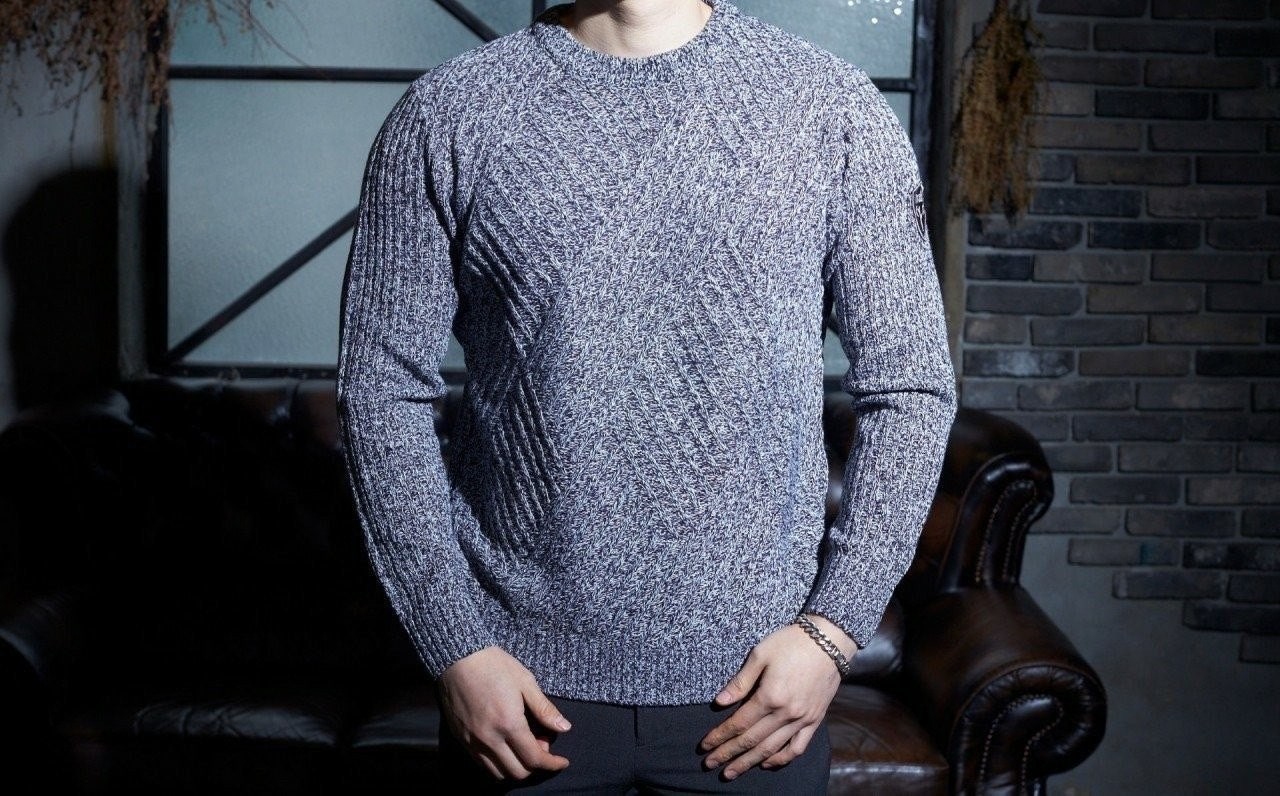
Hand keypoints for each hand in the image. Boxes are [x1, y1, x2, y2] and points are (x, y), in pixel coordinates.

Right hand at [437, 645, 573, 781]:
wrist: (457, 657)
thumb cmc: (494, 665)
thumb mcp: (525, 681)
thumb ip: (544, 709)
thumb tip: (564, 728)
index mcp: (509, 723)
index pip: (535, 759)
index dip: (552, 764)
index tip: (562, 761)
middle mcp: (490, 739)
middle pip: (518, 773)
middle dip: (535, 766)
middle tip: (541, 744)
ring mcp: (473, 742)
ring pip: (498, 774)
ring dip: (516, 768)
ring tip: (523, 746)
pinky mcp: (461, 740)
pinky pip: (482, 764)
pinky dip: (498, 764)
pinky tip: (505, 746)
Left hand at [698, 615, 856, 779]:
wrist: (829, 641)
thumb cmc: (791, 642)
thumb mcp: (760, 654)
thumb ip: (740, 682)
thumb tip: (719, 702)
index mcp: (770, 696)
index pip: (739, 723)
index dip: (720, 736)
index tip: (704, 746)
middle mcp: (786, 713)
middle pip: (751, 741)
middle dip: (728, 754)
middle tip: (709, 765)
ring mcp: (802, 720)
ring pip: (772, 749)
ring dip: (749, 763)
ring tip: (731, 772)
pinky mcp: (815, 720)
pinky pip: (797, 747)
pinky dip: (781, 759)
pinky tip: (767, 763)